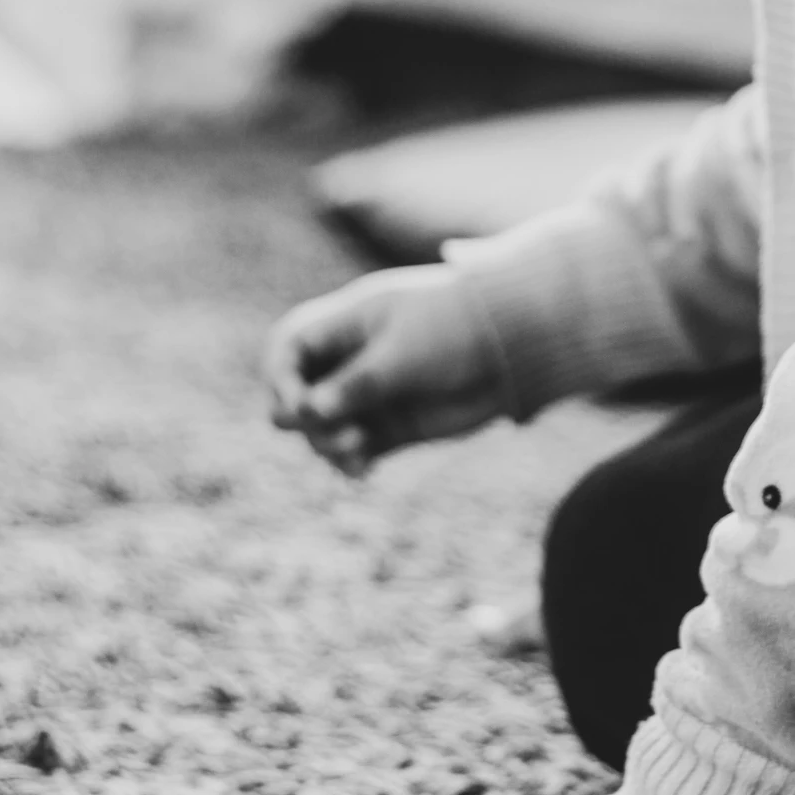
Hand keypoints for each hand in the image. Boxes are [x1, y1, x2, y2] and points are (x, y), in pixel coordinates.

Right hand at [265, 267, 506, 473]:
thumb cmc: (457, 329)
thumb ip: (357, 383)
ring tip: (357, 447)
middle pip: (299, 392)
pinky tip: (361, 472)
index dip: (280, 376)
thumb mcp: (404, 352)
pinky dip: (350, 461)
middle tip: (323, 426)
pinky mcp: (393, 425)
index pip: (290, 347)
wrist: (514, 347)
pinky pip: (355, 448)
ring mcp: (372, 393)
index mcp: (349, 322)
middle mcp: (353, 358)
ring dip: (327, 442)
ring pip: (323, 426)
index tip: (295, 402)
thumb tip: (308, 412)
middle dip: (300, 416)